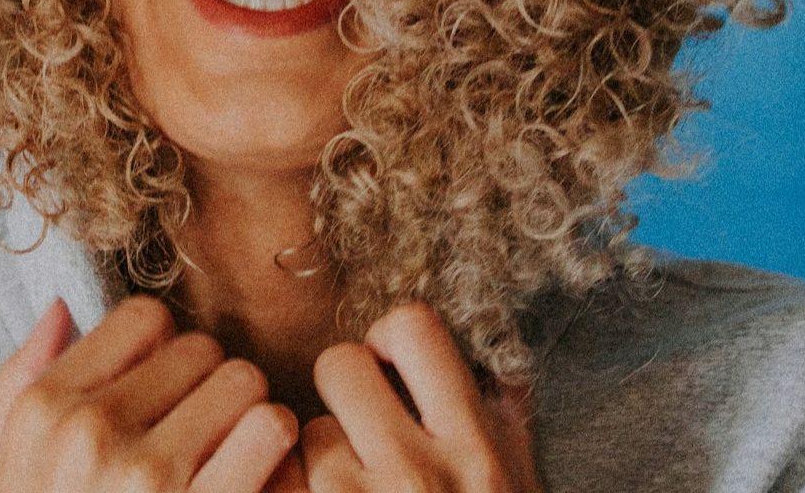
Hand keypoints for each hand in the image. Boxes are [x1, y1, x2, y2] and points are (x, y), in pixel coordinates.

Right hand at [0, 295, 299, 492]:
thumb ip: (16, 388)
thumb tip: (61, 308)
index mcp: (42, 411)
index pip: (143, 319)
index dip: (163, 354)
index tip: (161, 398)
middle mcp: (91, 432)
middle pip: (202, 348)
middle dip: (209, 388)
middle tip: (201, 438)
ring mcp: (150, 477)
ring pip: (246, 382)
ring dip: (250, 417)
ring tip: (232, 461)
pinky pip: (273, 431)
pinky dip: (278, 453)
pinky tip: (255, 484)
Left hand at [298, 302, 542, 492]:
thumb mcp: (520, 484)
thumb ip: (507, 418)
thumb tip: (501, 355)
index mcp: (475, 449)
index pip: (413, 328)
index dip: (390, 335)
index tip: (390, 362)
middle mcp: (418, 474)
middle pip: (340, 364)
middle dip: (346, 389)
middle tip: (361, 425)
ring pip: (309, 429)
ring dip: (323, 453)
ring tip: (353, 484)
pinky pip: (283, 479)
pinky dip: (299, 486)